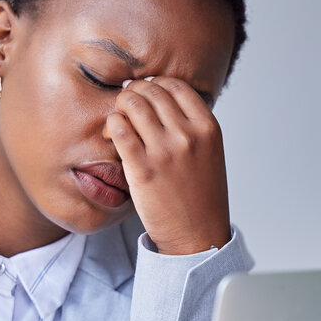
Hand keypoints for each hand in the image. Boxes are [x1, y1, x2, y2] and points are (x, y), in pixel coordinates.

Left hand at [105, 77, 230, 254]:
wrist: (197, 235)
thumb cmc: (201, 196)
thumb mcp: (209, 153)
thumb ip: (191, 125)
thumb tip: (162, 99)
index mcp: (208, 128)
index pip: (176, 86)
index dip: (155, 84)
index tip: (146, 94)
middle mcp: (188, 135)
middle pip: (152, 91)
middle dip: (134, 92)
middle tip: (127, 104)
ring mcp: (165, 151)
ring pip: (133, 104)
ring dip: (121, 106)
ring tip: (119, 120)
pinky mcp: (142, 169)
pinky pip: (119, 129)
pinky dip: (112, 124)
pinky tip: (112, 133)